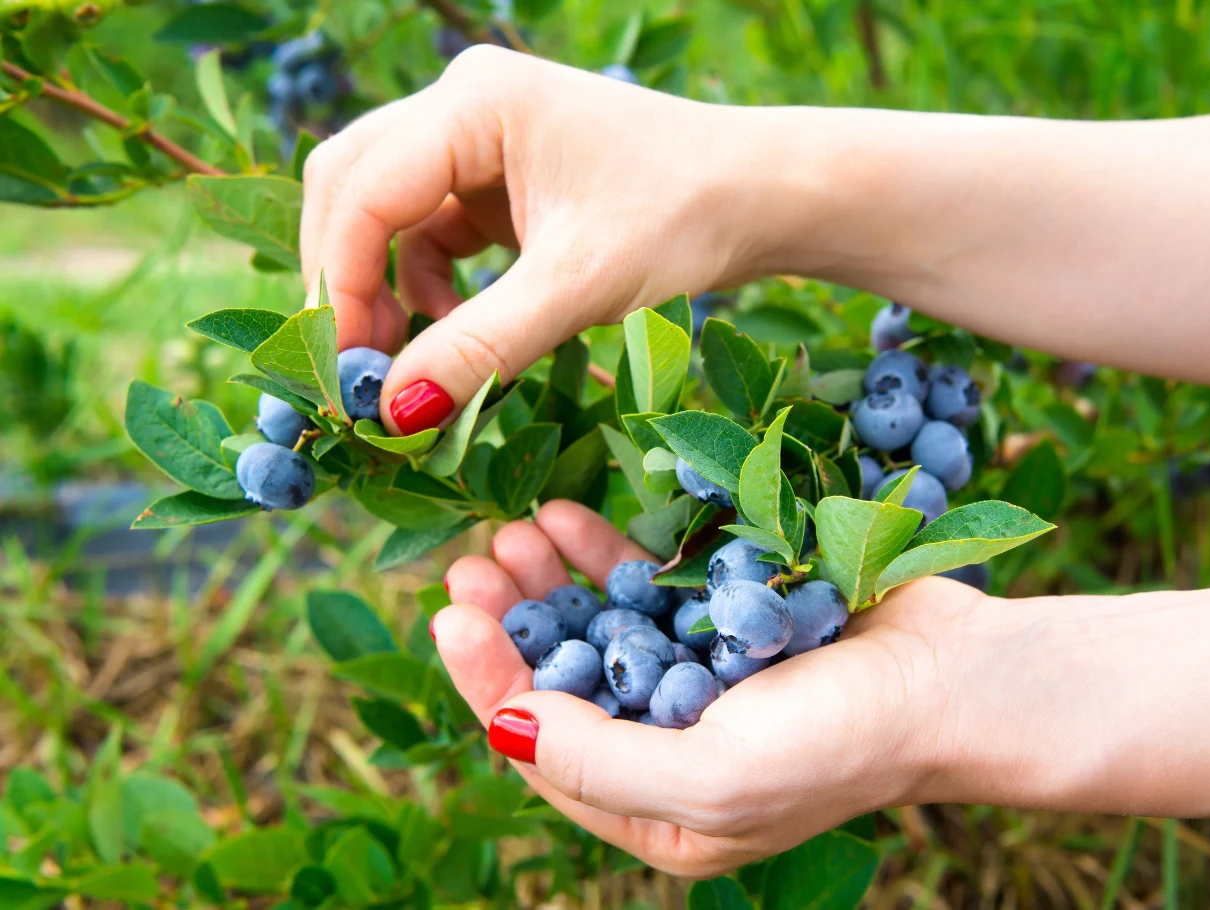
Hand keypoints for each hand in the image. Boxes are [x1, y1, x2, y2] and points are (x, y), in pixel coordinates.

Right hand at [300, 48, 778, 435]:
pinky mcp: (501, 180)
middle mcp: (465, 105)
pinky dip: (431, 289)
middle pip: (353, 189)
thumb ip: (481, 348)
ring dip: (386, 290)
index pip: (362, 190)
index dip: (341, 284)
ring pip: (388, 215)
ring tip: (410, 370)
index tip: (346, 372)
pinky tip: (459, 339)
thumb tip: (392, 415)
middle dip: (349, 281)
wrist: (762, 197)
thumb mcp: (578, 288)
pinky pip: (434, 234)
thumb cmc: (685, 218)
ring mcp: (481, 140)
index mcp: (475, 102)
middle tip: (357, 372)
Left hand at [430, 500, 988, 876]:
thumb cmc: (842, 742)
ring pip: (593, 627)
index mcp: (657, 815)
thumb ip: (600, 763)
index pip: (544, 750)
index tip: (453, 616)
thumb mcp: (713, 779)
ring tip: (512, 532)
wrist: (957, 677)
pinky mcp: (722, 622)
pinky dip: (604, 556)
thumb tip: (503, 726)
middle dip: (511, 625)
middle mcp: (667, 752)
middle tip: (473, 565)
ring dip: (548, 582)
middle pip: (560, 682)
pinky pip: (645, 587)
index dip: (489, 683)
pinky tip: (565, 520)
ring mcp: (695, 681)